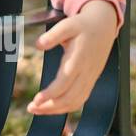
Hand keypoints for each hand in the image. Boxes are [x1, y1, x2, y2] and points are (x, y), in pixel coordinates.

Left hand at [26, 0, 118, 115]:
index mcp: (78, 60)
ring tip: (37, 110)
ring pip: (75, 101)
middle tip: (31, 108)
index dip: (51, 94)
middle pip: (69, 97)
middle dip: (50, 106)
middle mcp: (86, 72)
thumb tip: (38, 45)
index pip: (64, 82)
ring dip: (56, 109)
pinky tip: (53, 108)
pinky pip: (80, 99)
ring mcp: (90, 78)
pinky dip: (67, 107)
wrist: (103, 27)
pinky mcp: (91, 81)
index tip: (36, 100)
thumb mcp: (67, 25)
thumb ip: (52, 35)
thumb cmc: (82, 26)